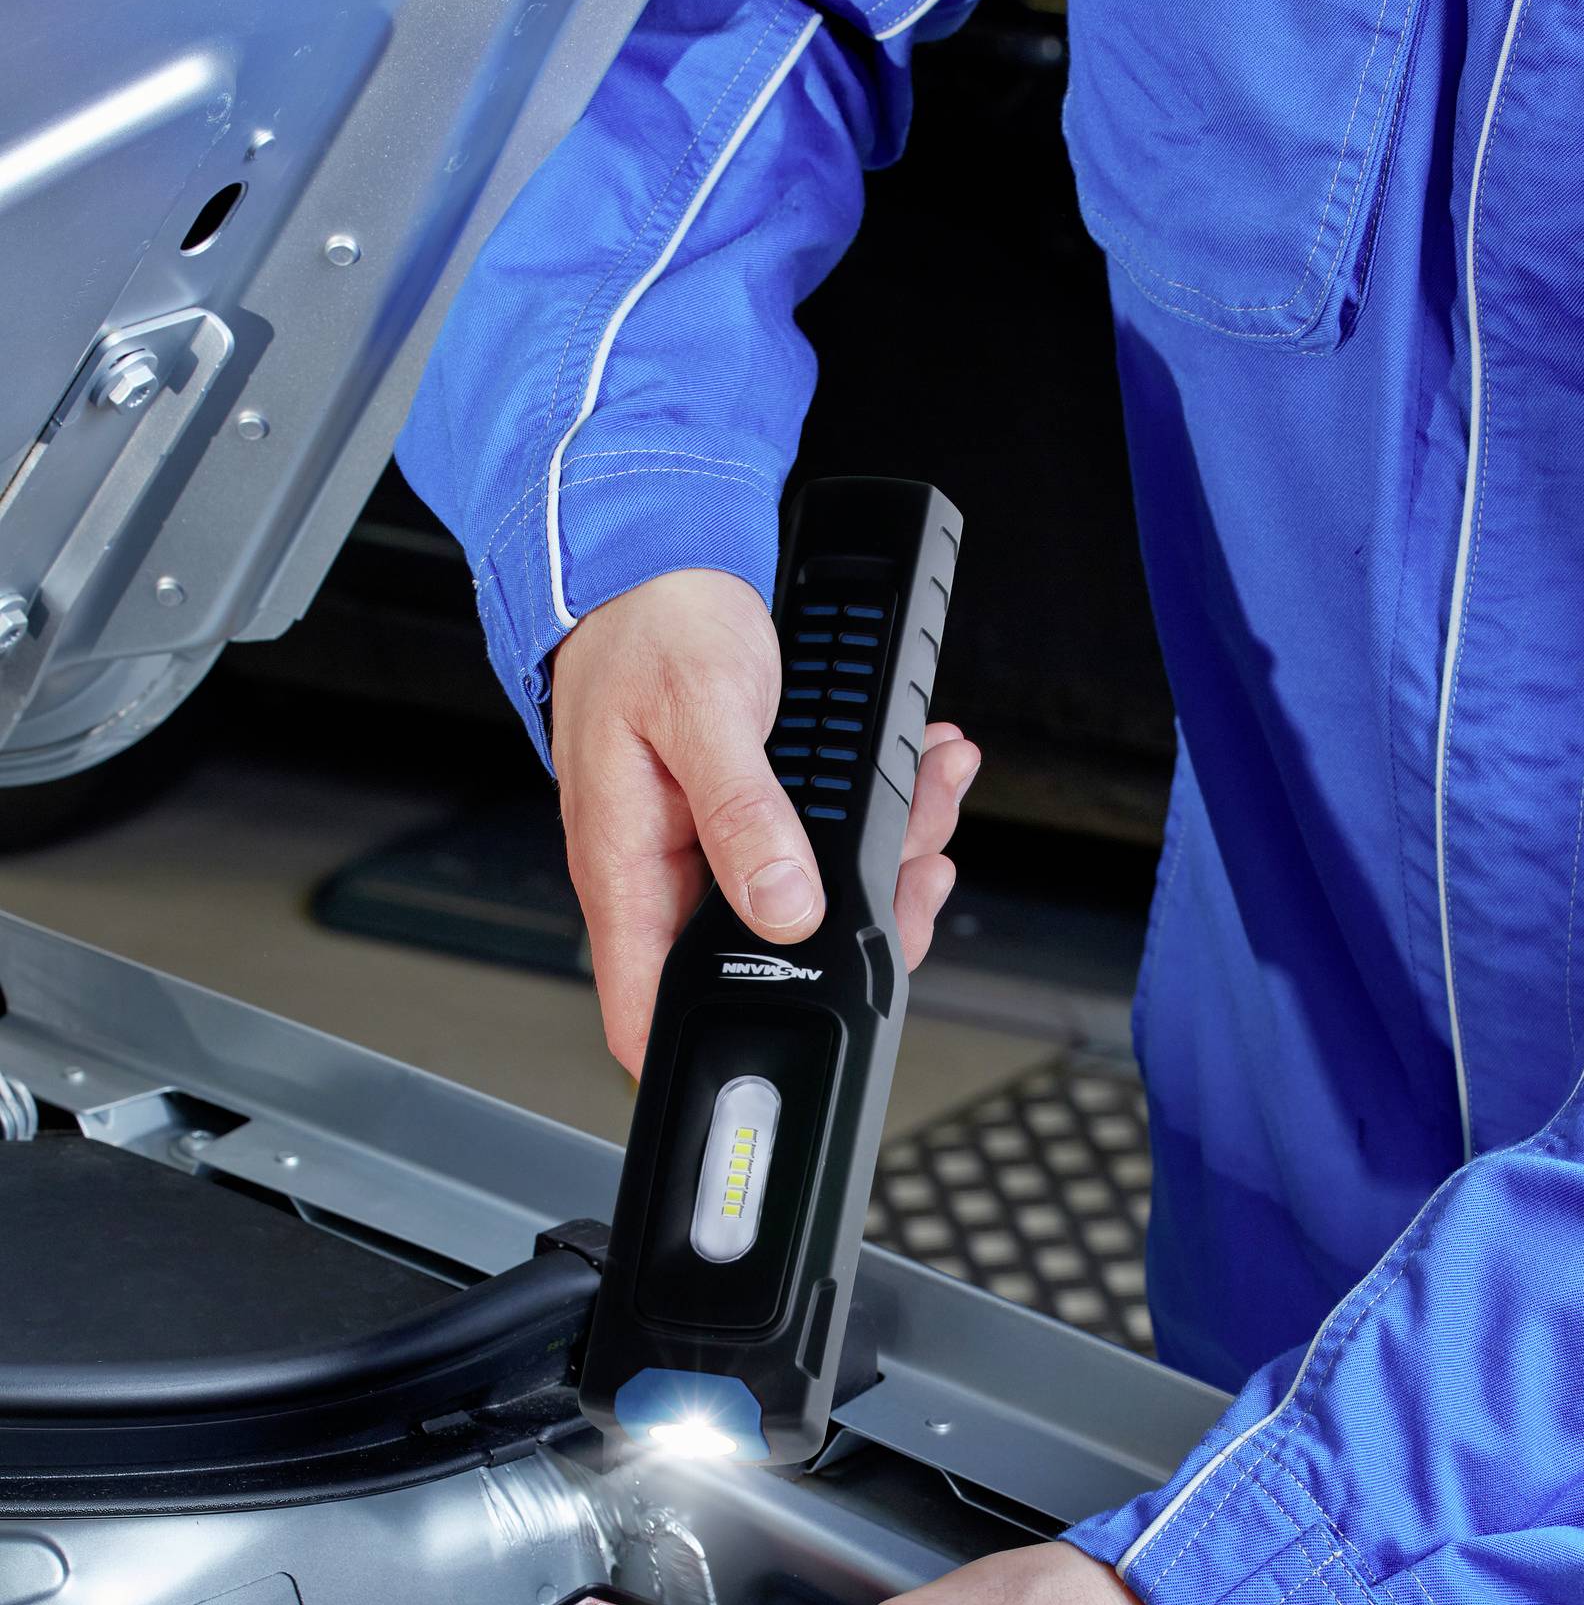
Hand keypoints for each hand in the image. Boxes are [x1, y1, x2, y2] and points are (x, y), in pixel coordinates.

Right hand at [549, 569, 980, 1072]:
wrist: (655, 555)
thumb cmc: (646, 624)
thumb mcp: (700, 711)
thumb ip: (743, 813)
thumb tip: (786, 905)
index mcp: (627, 872)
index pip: (645, 1009)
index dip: (707, 1048)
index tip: (789, 1044)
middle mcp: (667, 878)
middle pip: (765, 960)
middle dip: (860, 924)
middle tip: (918, 868)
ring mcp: (710, 853)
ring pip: (812, 902)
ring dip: (891, 855)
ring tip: (934, 791)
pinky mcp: (752, 821)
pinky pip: (825, 846)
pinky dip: (885, 813)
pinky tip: (919, 772)